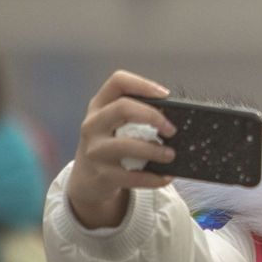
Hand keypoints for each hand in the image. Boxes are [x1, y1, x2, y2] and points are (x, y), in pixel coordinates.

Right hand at [66, 70, 179, 229]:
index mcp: (99, 106)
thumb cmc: (110, 145)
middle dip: (152, 116)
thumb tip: (175, 119)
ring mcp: (95, 150)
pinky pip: (131, 177)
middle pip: (122, 108)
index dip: (142, 84)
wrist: (87, 179)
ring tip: (170, 155)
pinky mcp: (102, 175)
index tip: (165, 95)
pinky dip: (153, 178)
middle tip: (172, 130)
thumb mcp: (113, 124)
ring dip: (154, 150)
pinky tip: (165, 177)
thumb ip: (135, 115)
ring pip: (126, 145)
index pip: (117, 82)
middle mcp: (93, 124)